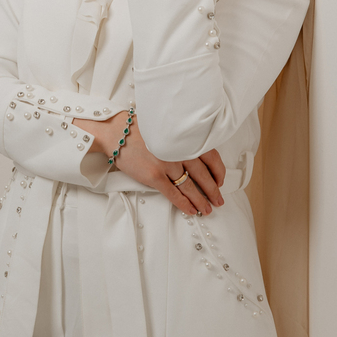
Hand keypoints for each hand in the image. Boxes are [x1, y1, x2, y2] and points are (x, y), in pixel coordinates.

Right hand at [73, 112, 225, 214]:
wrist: (116, 131)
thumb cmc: (139, 127)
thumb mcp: (167, 126)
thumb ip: (183, 137)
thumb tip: (197, 154)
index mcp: (185, 137)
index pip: (212, 157)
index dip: (219, 172)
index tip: (220, 180)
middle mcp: (179, 150)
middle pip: (204, 175)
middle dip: (213, 191)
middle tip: (218, 200)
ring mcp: (167, 164)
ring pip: (190, 187)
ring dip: (201, 201)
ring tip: (207, 209)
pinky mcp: (154, 176)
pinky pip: (174, 194)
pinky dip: (184, 204)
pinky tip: (190, 210)